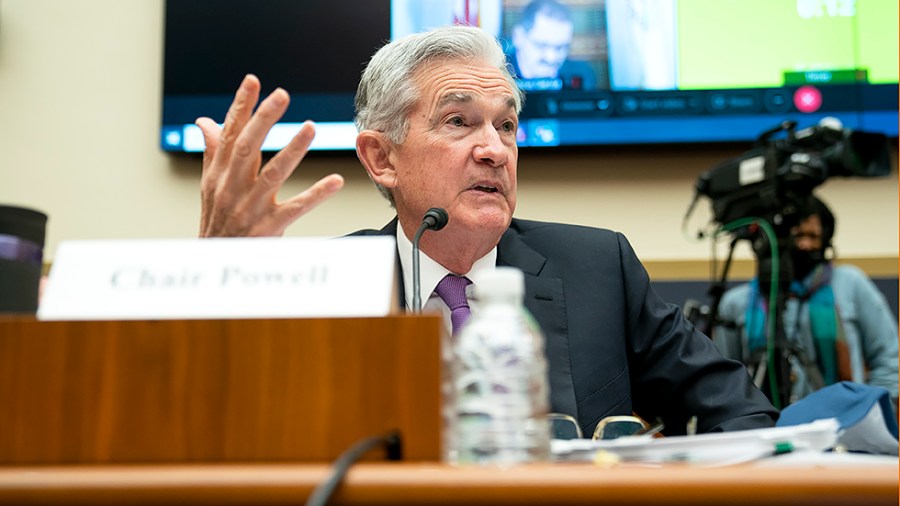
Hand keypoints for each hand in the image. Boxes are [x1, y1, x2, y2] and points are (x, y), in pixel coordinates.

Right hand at [195, 74, 344, 236]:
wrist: (216, 266)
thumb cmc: (217, 223)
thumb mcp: (210, 186)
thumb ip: (212, 152)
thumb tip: (205, 121)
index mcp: (220, 174)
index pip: (230, 133)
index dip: (240, 106)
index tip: (253, 81)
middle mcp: (232, 187)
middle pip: (247, 147)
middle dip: (263, 119)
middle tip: (282, 95)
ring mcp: (251, 207)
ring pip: (272, 174)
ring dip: (292, 150)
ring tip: (310, 127)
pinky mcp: (269, 227)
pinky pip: (296, 208)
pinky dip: (316, 194)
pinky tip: (335, 181)